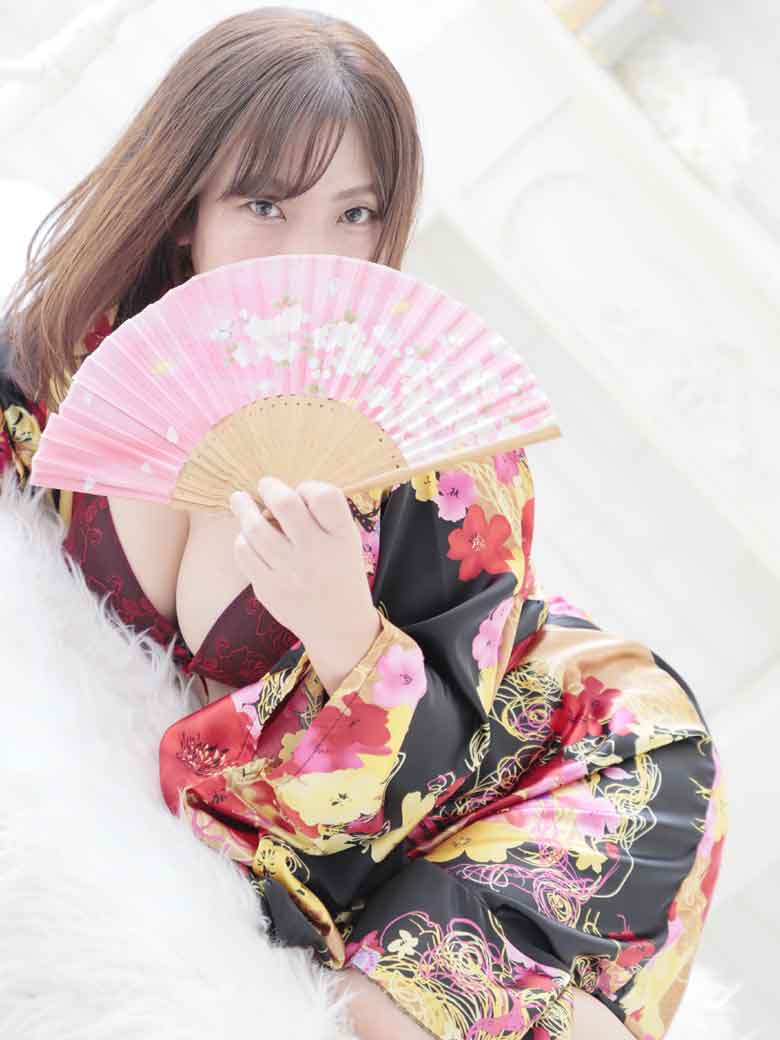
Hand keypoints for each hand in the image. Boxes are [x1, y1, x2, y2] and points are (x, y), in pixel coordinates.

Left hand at [228, 475, 376, 648]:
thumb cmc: (339, 572)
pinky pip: (244, 553)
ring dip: (243, 508)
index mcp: (342, 538)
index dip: (309, 487)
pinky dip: (242, 539)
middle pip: (286, 504)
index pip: (325, 496)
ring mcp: (291, 573)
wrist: (338, 626)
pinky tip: (245, 536)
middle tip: (265, 485)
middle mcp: (318, 554)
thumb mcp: (347, 541)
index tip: (303, 493)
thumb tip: (277, 491)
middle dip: (270, 487)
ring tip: (239, 500)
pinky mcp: (269, 590)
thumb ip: (322, 516)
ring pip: (255, 528)